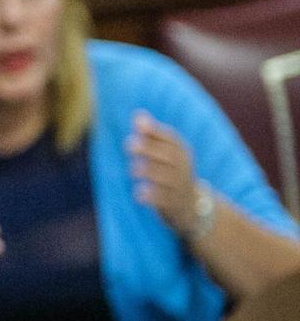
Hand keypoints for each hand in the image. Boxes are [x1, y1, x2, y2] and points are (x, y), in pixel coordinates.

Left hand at [129, 110, 199, 233]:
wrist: (192, 206)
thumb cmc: (170, 173)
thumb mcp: (166, 154)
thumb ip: (151, 136)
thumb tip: (137, 115)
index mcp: (181, 152)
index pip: (171, 138)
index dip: (155, 131)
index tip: (137, 124)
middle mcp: (183, 167)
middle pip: (170, 156)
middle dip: (150, 149)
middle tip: (129, 144)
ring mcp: (180, 187)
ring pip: (167, 178)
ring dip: (149, 172)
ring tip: (132, 169)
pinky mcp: (175, 205)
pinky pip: (165, 200)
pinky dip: (152, 196)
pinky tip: (137, 194)